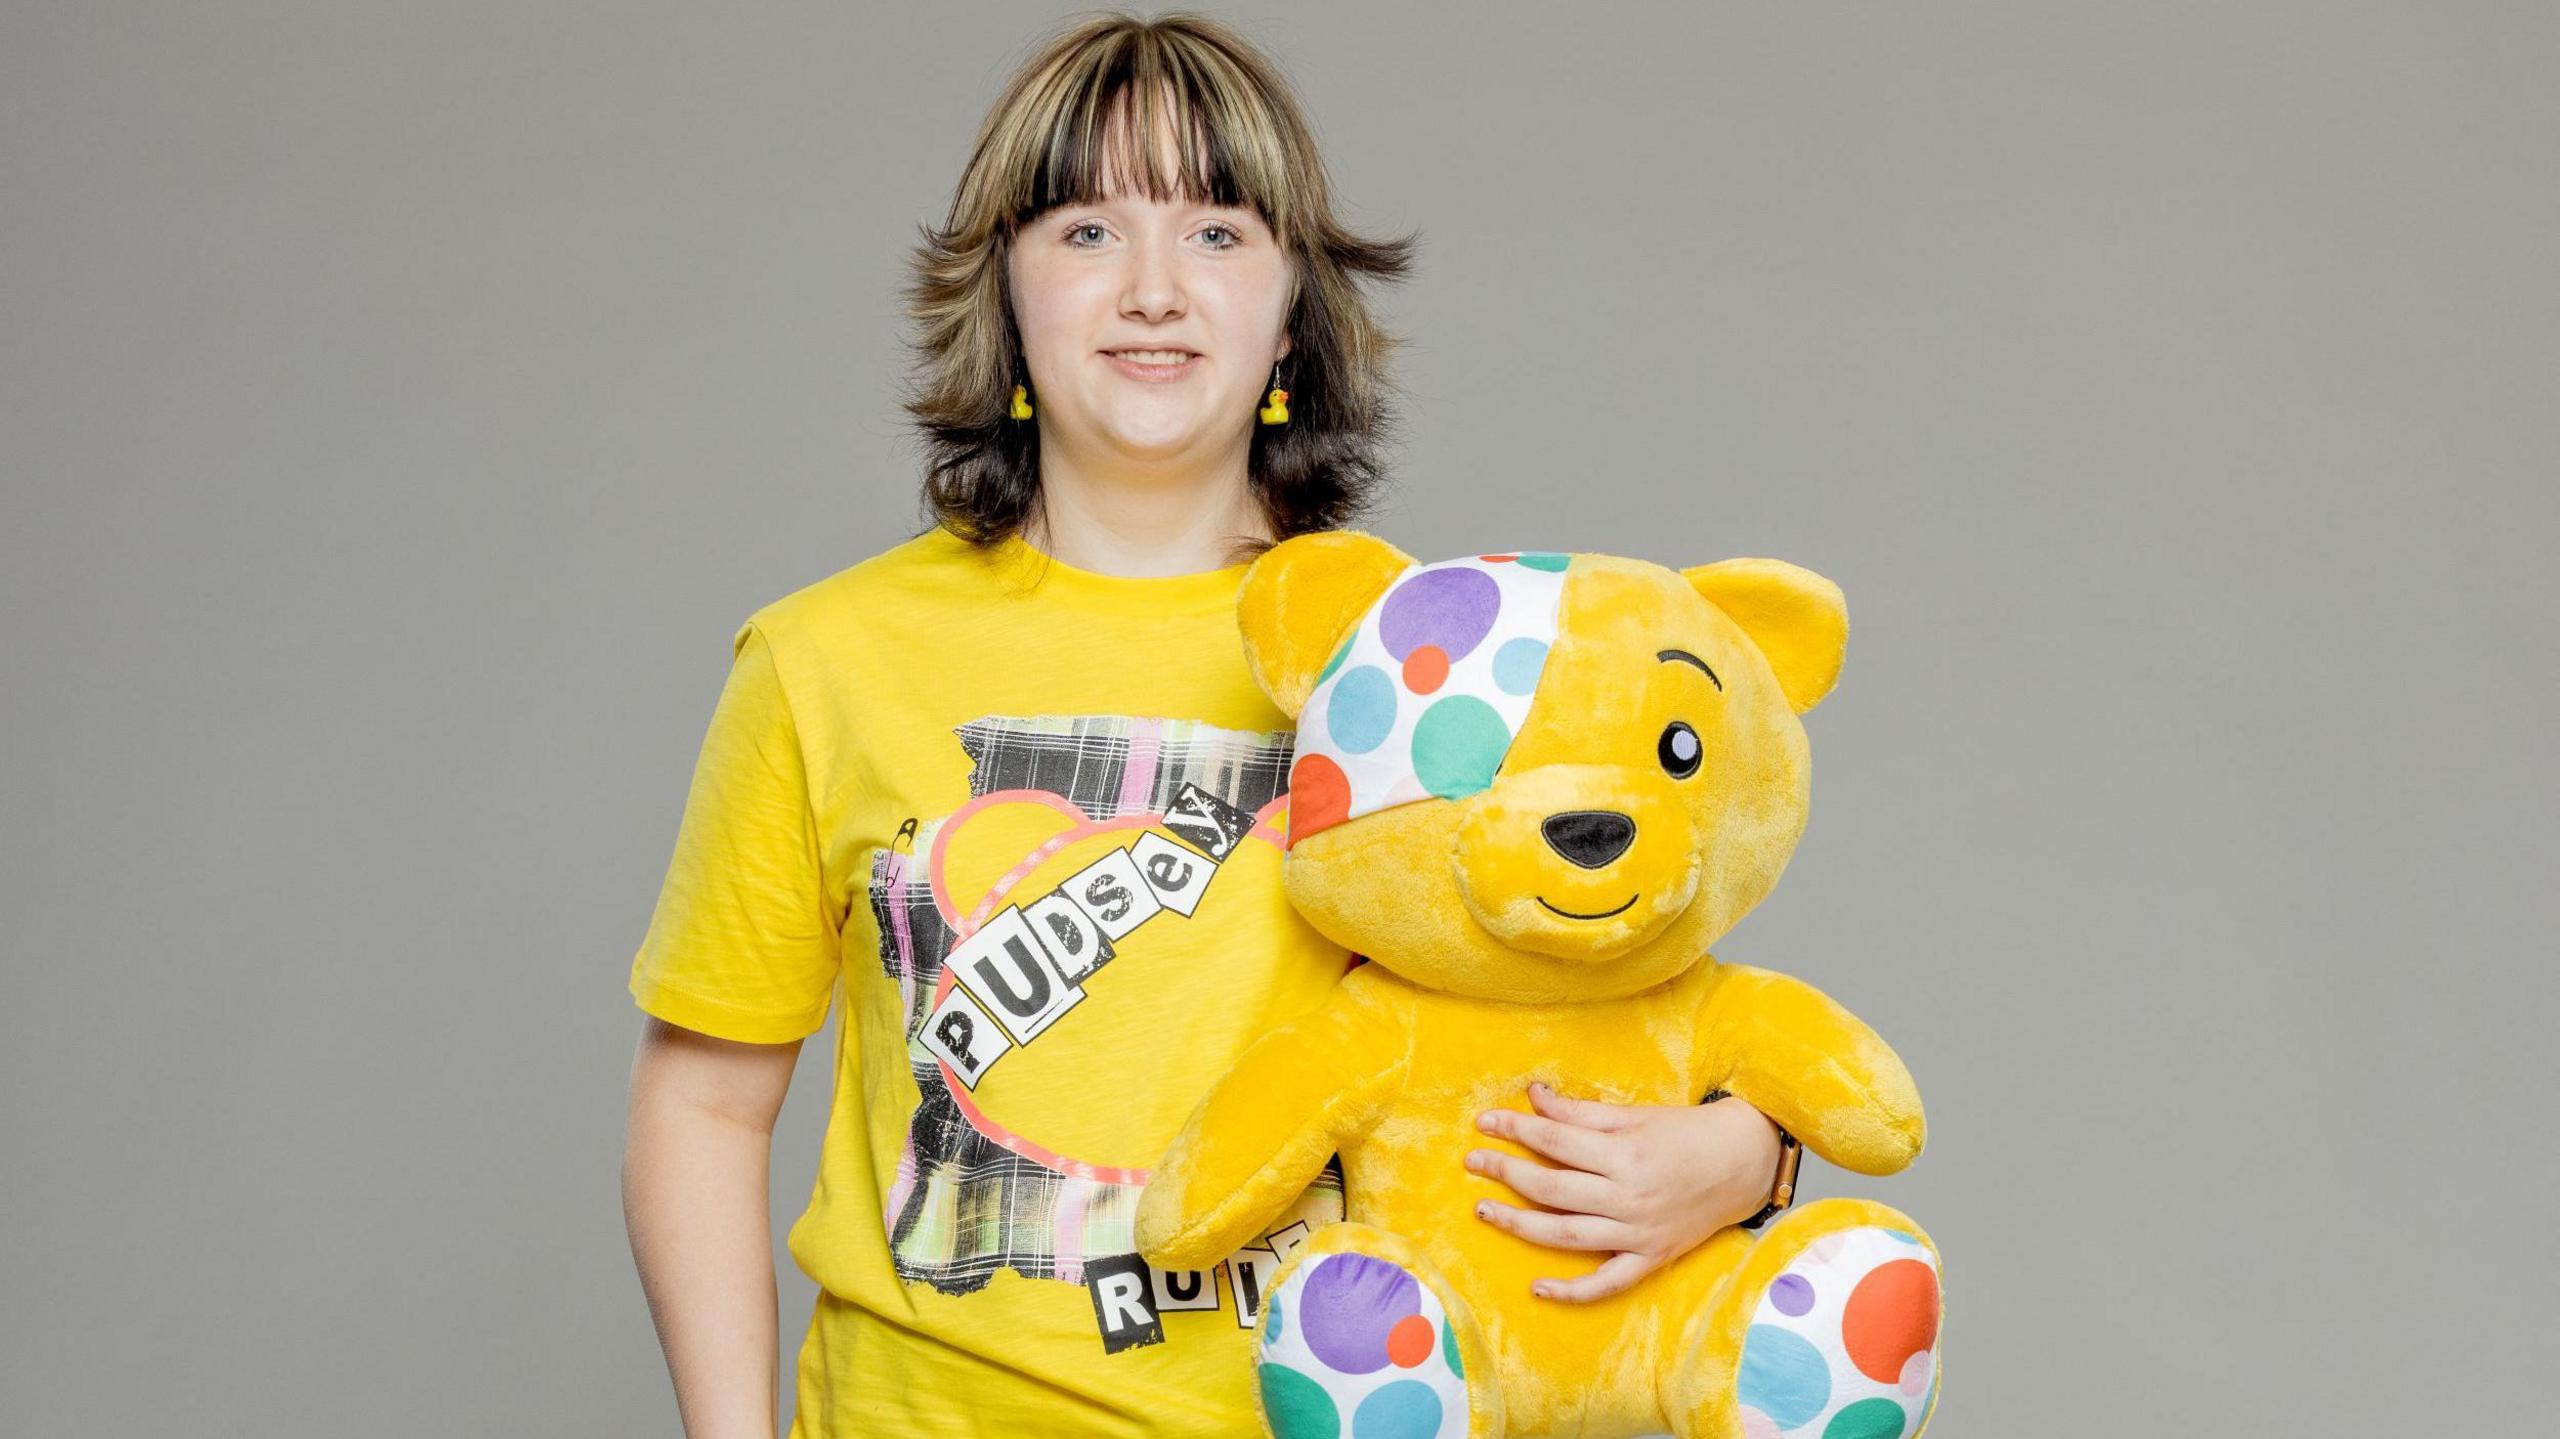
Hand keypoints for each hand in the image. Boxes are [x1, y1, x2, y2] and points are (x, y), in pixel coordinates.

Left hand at [1467, 1081, 1782, 1303]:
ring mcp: (1639, 1233)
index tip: (1486, 1122)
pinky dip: (1572, 1291)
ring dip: (1520, 1225)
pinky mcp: (1651, 1258)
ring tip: (1485, 1210)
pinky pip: (1607, 1282)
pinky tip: (1538, 1288)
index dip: (1516, 1129)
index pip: (1556, 1140)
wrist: (1744, 1163)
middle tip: (1473, 1161)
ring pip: (1567, 1235)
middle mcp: (1629, 1196)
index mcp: (1625, 1153)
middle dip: (1506, 1172)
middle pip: (1552, 1188)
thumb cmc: (1687, 1133)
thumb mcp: (1635, 1115)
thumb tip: (1535, 1097)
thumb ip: (1582, 1111)